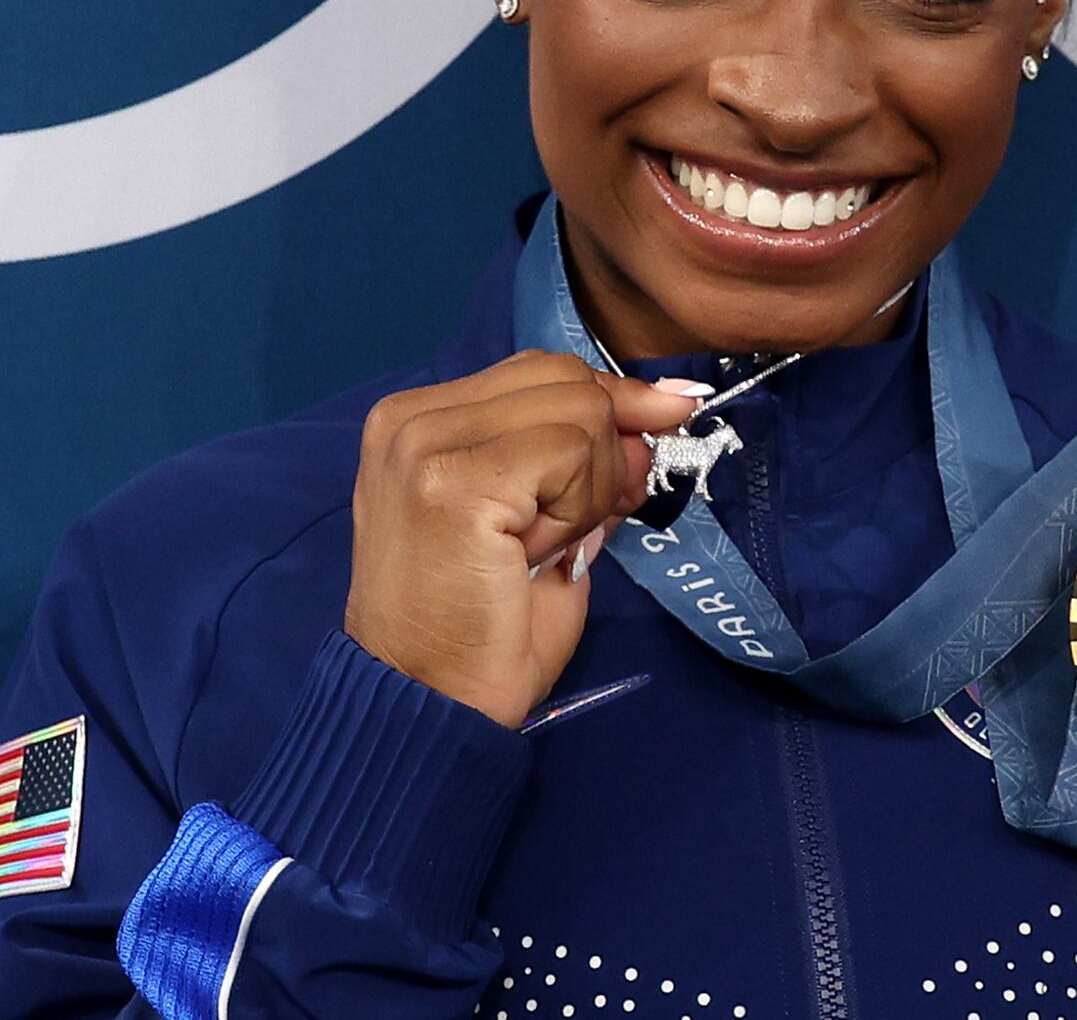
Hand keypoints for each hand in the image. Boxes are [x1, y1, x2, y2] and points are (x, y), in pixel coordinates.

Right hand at [346, 351, 700, 727]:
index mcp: (419, 420)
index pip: (541, 370)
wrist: (429, 707)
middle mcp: (411, 418)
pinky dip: (578, 504)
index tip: (665, 417)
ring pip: (578, 409)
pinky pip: (570, 452)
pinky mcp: (456, 480)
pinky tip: (537, 551)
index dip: (612, 399)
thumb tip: (656, 416)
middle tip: (583, 523)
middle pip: (565, 377)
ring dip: (588, 487)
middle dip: (606, 446)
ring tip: (540, 547)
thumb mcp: (544, 527)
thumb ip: (588, 466)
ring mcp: (426, 443)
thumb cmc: (480, 635)